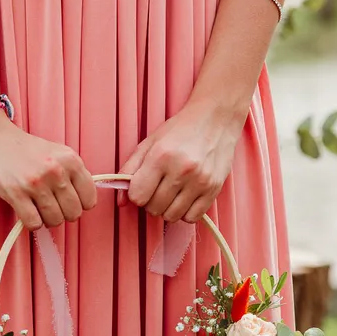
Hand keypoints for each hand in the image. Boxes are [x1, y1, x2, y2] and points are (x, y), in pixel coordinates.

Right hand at [0, 110, 96, 229]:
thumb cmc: (20, 148)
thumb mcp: (54, 152)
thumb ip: (70, 173)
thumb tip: (81, 202)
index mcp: (70, 159)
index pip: (89, 199)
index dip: (78, 205)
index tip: (66, 201)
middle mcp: (56, 170)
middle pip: (73, 213)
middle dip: (62, 214)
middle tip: (49, 206)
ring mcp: (36, 182)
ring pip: (55, 220)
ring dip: (45, 220)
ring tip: (36, 208)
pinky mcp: (15, 193)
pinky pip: (34, 223)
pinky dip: (31, 223)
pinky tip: (25, 210)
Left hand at [122, 101, 244, 223]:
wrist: (216, 117)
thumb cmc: (180, 130)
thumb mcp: (149, 143)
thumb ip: (129, 170)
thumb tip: (120, 201)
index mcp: (161, 156)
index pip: (138, 197)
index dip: (137, 194)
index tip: (143, 186)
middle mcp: (181, 170)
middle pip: (154, 208)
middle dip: (151, 201)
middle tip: (159, 187)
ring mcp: (200, 181)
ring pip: (172, 216)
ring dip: (167, 209)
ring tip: (172, 192)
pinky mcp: (214, 189)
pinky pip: (192, 217)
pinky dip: (185, 213)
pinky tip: (185, 198)